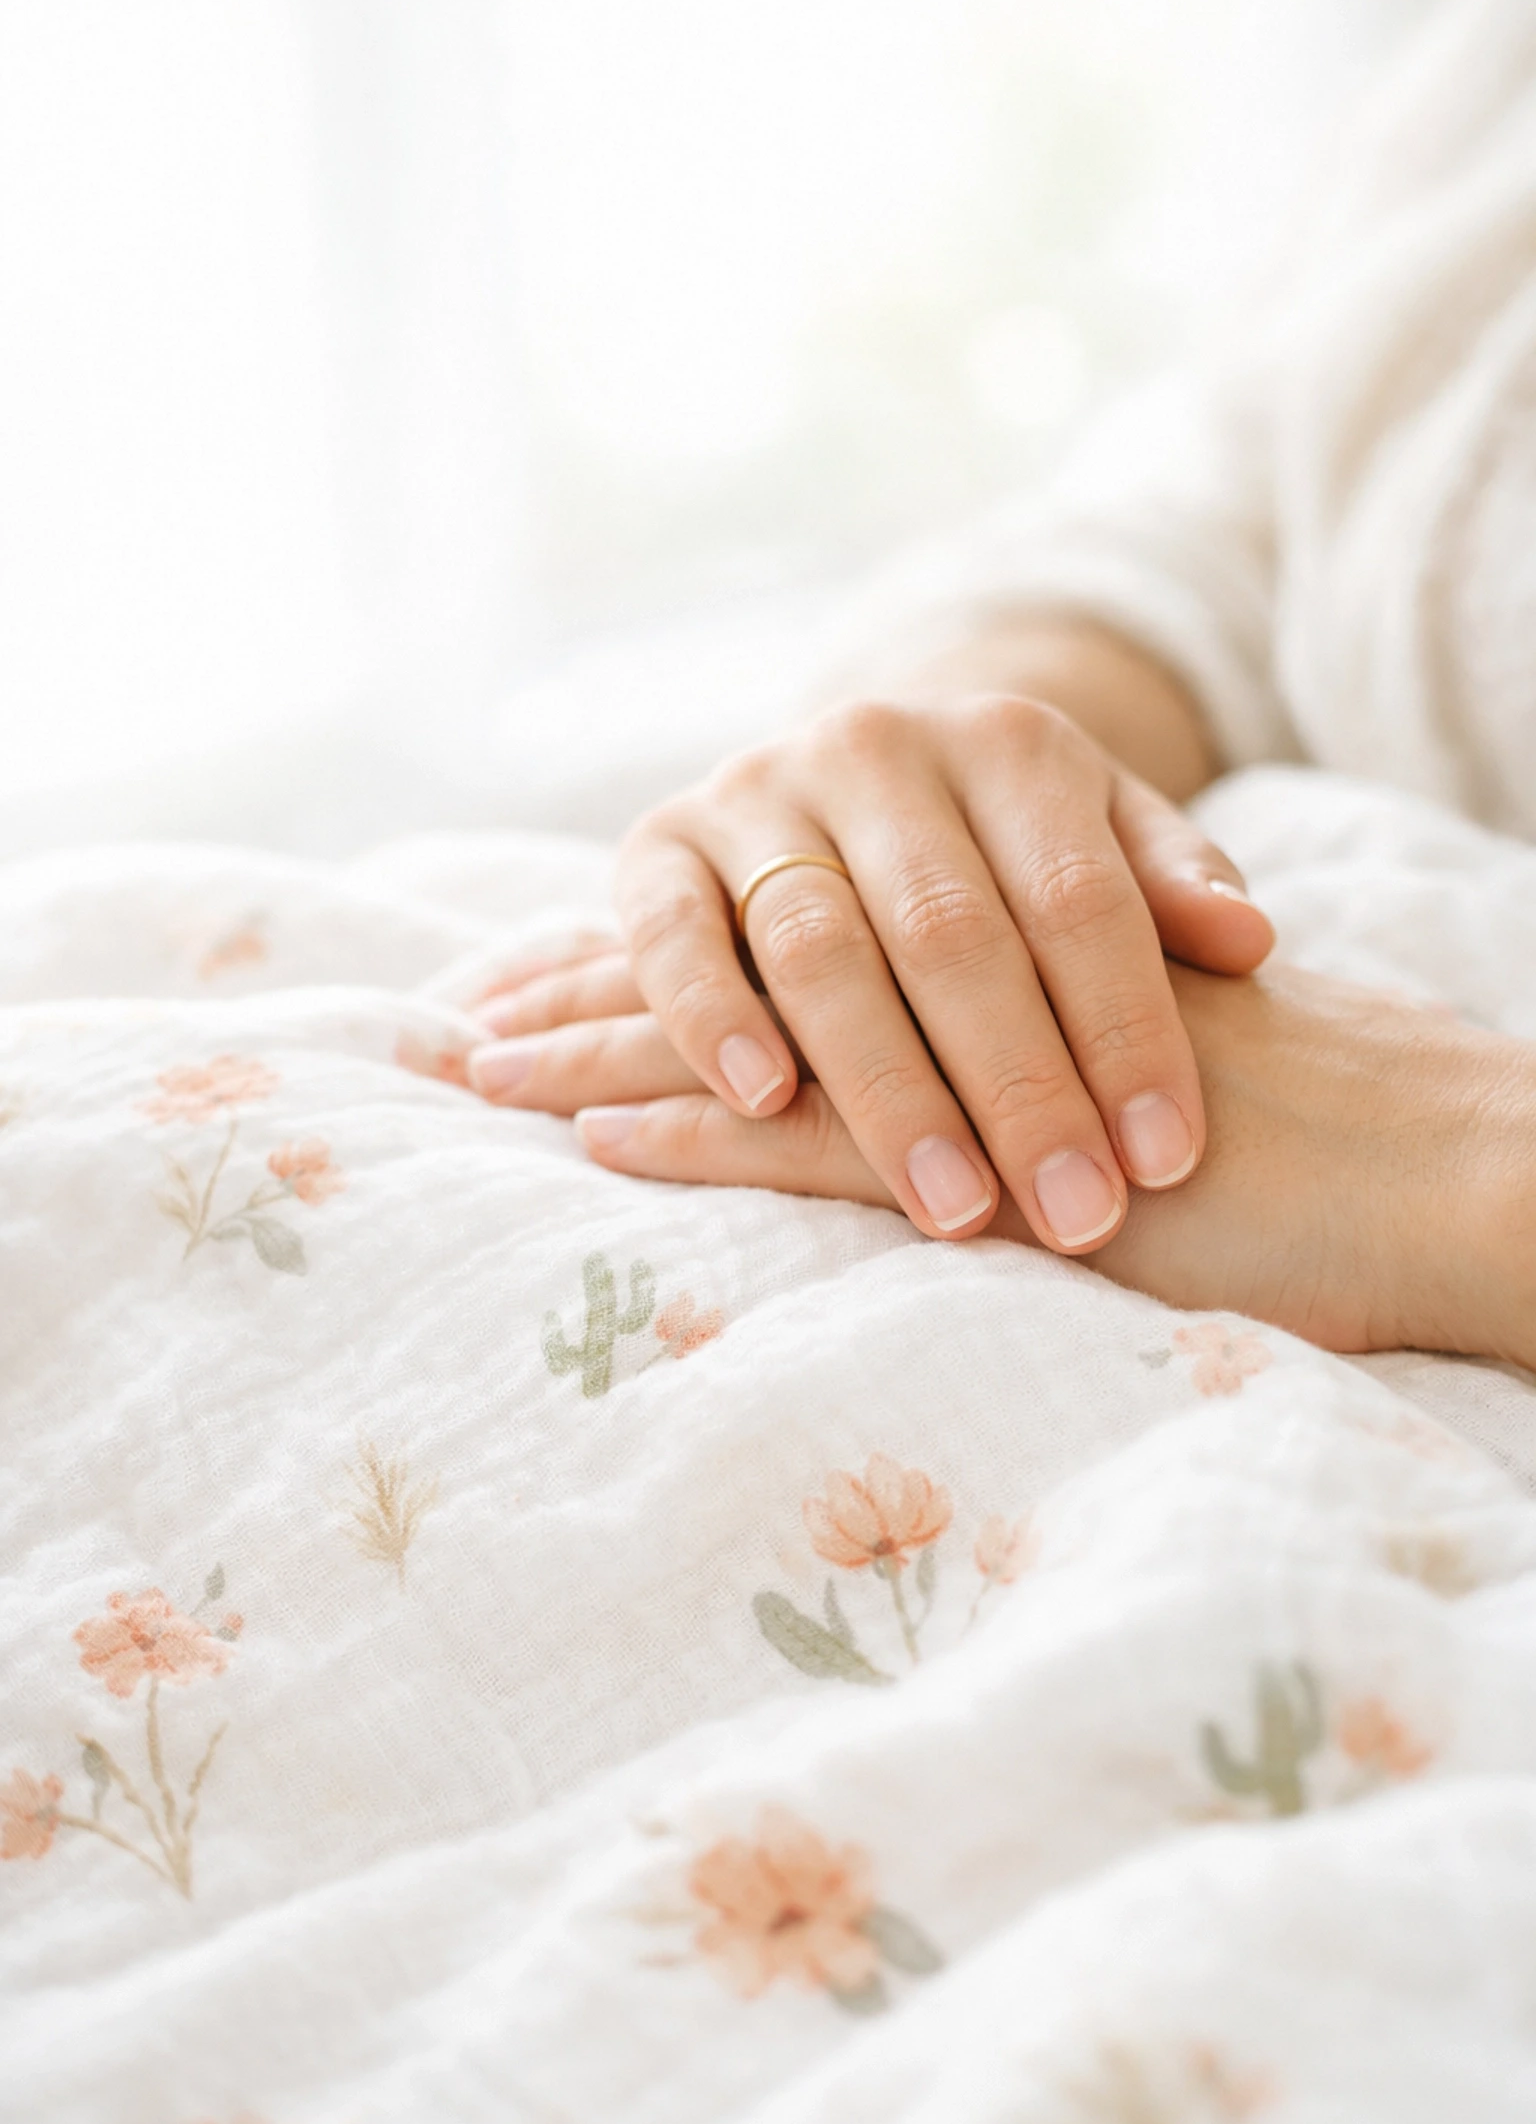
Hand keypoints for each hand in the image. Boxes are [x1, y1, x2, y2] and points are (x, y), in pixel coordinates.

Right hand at [467, 697, 1272, 1253]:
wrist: (851, 776)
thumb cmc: (1003, 850)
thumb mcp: (1102, 841)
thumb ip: (1170, 885)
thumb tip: (1247, 941)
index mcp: (1008, 742)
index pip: (1078, 894)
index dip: (1125, 1028)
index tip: (1164, 1157)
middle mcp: (877, 748)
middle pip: (953, 930)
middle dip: (1019, 1087)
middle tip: (1075, 1214)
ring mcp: (758, 791)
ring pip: (820, 946)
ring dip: (887, 1088)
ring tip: (952, 1207)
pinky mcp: (656, 846)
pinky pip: (671, 934)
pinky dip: (712, 1017)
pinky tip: (766, 1105)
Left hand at [488, 961, 1535, 1367]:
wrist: (1441, 1175)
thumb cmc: (1314, 1164)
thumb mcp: (1136, 1089)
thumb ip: (1023, 1072)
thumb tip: (930, 1111)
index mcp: (990, 952)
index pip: (804, 948)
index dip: (678, 969)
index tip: (560, 992)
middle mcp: (978, 971)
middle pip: (753, 971)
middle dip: (601, 1001)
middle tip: (469, 1030)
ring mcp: (985, 1054)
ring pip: (762, 1035)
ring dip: (608, 1058)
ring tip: (479, 1077)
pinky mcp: (1003, 1147)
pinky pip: (820, 1130)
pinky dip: (703, 1130)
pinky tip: (600, 1140)